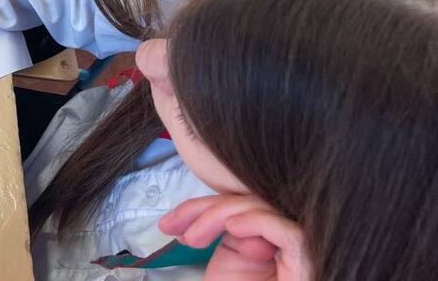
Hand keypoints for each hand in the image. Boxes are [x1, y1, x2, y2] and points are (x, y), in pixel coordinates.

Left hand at [161, 195, 311, 280]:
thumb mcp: (226, 272)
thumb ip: (226, 241)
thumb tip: (199, 220)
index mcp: (265, 246)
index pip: (235, 210)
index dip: (199, 209)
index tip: (168, 225)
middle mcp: (283, 247)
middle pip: (246, 204)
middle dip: (202, 208)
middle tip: (171, 226)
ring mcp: (298, 254)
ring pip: (261, 210)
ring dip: (218, 214)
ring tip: (192, 239)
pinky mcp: (308, 262)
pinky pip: (285, 231)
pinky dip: (256, 222)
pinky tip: (231, 229)